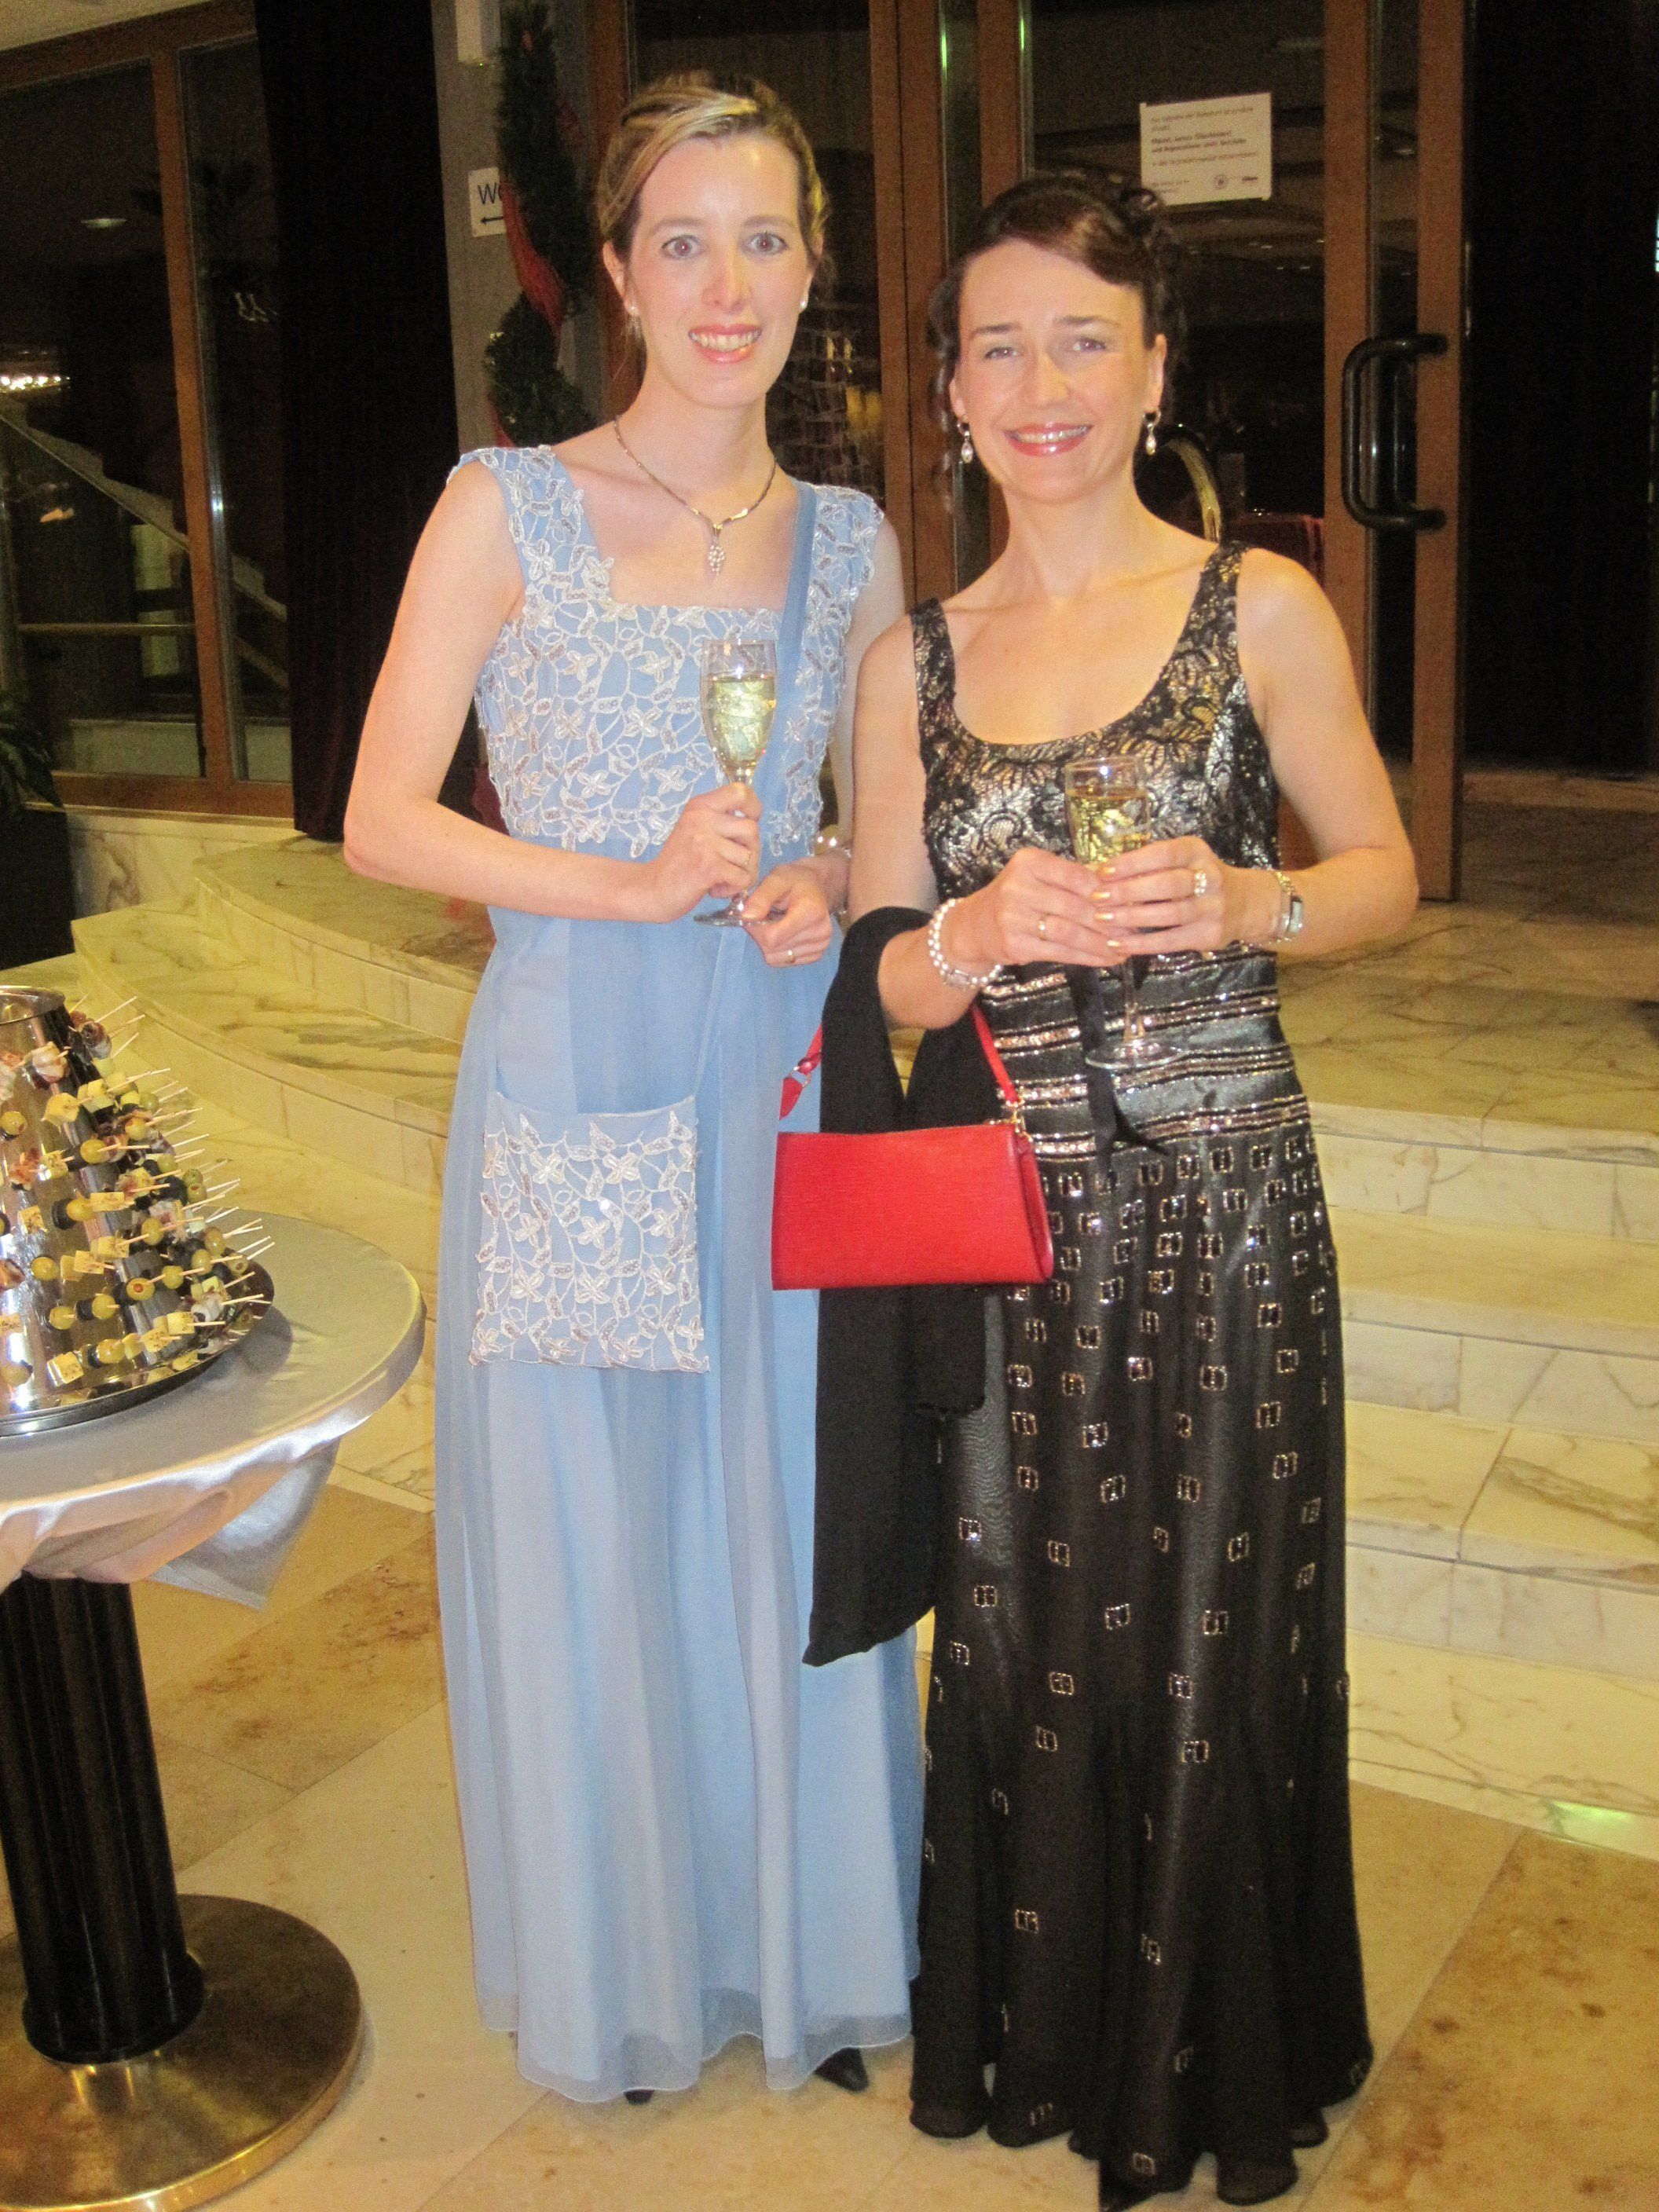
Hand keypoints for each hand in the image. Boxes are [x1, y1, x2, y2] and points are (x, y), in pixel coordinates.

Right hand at [634, 784, 760, 922]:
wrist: (651, 889)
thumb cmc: (678, 862)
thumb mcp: (693, 829)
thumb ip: (719, 820)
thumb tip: (753, 819)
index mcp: (699, 807)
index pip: (740, 792)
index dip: (753, 808)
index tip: (748, 823)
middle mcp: (701, 820)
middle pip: (752, 829)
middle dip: (750, 852)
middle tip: (731, 864)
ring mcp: (705, 843)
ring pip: (750, 857)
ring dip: (741, 874)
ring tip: (720, 878)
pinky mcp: (709, 867)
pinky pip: (743, 877)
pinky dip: (734, 889)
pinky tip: (715, 889)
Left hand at [740, 860, 835, 967]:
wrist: (817, 886)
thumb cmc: (796, 880)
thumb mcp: (777, 878)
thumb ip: (761, 897)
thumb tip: (746, 917)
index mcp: (811, 913)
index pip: (772, 937)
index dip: (756, 928)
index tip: (754, 914)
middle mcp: (820, 934)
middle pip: (773, 949)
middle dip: (761, 935)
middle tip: (764, 917)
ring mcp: (820, 946)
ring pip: (776, 958)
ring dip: (769, 943)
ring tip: (776, 923)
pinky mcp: (817, 955)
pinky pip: (784, 961)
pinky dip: (778, 949)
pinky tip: (784, 933)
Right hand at [949, 845, 1124, 970]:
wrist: (976, 925)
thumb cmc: (1018, 897)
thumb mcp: (1039, 876)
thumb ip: (1074, 878)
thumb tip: (1123, 888)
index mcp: (1029, 862)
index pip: (1076, 876)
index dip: (1106, 891)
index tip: (1130, 902)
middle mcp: (1018, 887)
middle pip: (1075, 906)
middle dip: (1109, 921)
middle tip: (1134, 930)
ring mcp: (1014, 918)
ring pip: (1069, 932)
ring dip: (1101, 943)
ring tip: (1124, 948)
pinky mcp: (1015, 945)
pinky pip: (1060, 952)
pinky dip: (1087, 957)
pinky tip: (1106, 959)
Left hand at [1091, 835, 1270, 953]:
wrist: (1245, 903)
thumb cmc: (1199, 878)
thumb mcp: (1184, 861)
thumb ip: (1152, 864)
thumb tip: (1103, 873)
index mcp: (1197, 853)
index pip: (1164, 854)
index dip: (1132, 863)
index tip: (1102, 871)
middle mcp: (1209, 877)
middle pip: (1167, 884)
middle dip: (1129, 891)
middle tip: (1098, 898)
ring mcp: (1212, 908)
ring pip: (1169, 914)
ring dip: (1132, 918)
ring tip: (1103, 920)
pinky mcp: (1209, 934)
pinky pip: (1171, 941)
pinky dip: (1142, 944)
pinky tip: (1118, 944)